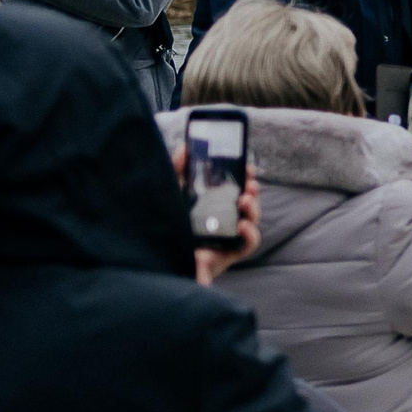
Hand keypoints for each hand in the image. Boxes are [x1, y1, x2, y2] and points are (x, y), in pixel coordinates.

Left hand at [174, 143, 260, 283]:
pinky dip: (251, 233)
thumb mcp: (169, 194)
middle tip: (250, 183)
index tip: (247, 167)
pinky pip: (249, 244)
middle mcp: (221, 220)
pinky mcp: (229, 254)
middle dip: (252, 190)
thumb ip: (176, 170)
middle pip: (246, 202)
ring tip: (245, 200)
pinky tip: (243, 225)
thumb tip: (183, 147)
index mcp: (209, 204)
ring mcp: (227, 237)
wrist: (157, 264)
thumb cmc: (165, 229)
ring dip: (254, 208)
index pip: (232, 188)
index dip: (243, 177)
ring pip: (252, 220)